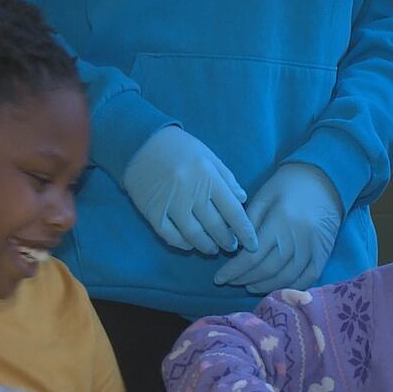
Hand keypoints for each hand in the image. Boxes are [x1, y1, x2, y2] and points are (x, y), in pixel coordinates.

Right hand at [122, 126, 257, 254]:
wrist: (139, 142)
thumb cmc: (179, 148)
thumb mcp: (208, 156)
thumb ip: (227, 179)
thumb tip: (243, 200)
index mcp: (208, 176)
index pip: (233, 211)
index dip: (245, 231)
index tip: (253, 244)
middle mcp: (190, 191)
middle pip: (215, 226)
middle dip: (227, 241)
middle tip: (232, 246)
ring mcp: (170, 203)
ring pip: (194, 234)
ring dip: (207, 246)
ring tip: (214, 249)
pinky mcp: (152, 211)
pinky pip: (170, 235)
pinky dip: (182, 243)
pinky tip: (190, 245)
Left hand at [214, 163, 341, 293]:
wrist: (324, 178)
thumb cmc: (287, 185)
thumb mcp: (263, 196)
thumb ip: (248, 221)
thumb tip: (233, 246)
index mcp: (280, 222)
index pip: (253, 256)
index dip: (234, 270)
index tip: (219, 278)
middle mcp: (297, 239)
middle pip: (268, 269)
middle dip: (245, 279)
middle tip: (231, 282)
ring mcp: (313, 249)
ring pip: (286, 277)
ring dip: (265, 286)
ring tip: (249, 285)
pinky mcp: (324, 254)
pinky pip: (308, 278)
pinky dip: (291, 287)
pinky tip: (276, 287)